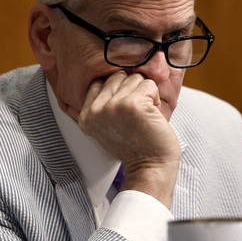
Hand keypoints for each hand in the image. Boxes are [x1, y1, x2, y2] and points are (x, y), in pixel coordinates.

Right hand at [72, 71, 180, 207]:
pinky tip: (151, 115)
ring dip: (145, 94)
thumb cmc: (135, 146)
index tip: (125, 111)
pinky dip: (156, 97)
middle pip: (117, 76)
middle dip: (132, 90)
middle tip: (135, 114)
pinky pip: (149, 84)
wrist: (150, 167)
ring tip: (143, 115)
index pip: (100, 81)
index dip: (118, 91)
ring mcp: (113, 106)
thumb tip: (116, 73)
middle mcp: (96, 109)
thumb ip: (104, 103)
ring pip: (134, 77)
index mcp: (86, 115)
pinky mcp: (133, 104)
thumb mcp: (107, 125)